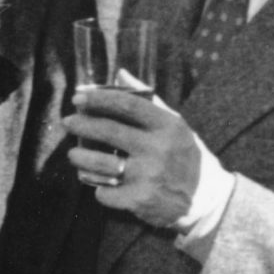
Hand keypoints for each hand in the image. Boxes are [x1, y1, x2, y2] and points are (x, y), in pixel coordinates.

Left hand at [65, 88, 212, 229]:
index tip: (78, 97)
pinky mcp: (139, 200)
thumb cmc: (185, 156)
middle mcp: (158, 149)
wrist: (206, 199)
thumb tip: (120, 74)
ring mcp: (148, 175)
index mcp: (167, 126)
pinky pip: (105, 192)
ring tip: (73, 154)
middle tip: (68, 122)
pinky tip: (98, 184)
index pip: (126, 104)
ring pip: (100, 163)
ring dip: (80, 157)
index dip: (98, 99)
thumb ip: (148, 100)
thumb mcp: (176, 126)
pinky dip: (98, 188)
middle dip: (81, 124)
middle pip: (108, 130)